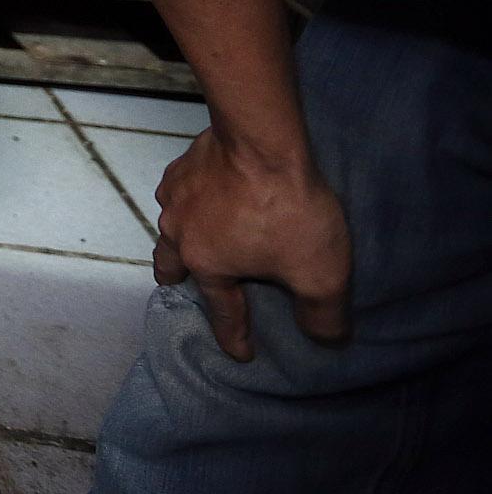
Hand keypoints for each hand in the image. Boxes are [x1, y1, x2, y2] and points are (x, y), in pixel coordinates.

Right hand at [151, 129, 351, 362]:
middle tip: (190, 287)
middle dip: (178, 282)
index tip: (241, 355)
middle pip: (170, 267)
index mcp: (207, 264)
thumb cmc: (287, 210)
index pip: (222, 311)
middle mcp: (180, 233)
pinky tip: (207, 196)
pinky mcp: (182, 166)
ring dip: (182, 238)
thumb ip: (322, 314)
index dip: (234, 337)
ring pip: (169, 228)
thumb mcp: (320, 274)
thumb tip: (324, 339)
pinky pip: (178, 193)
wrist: (263, 139)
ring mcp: (176, 196)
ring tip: (201, 236)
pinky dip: (190, 202)